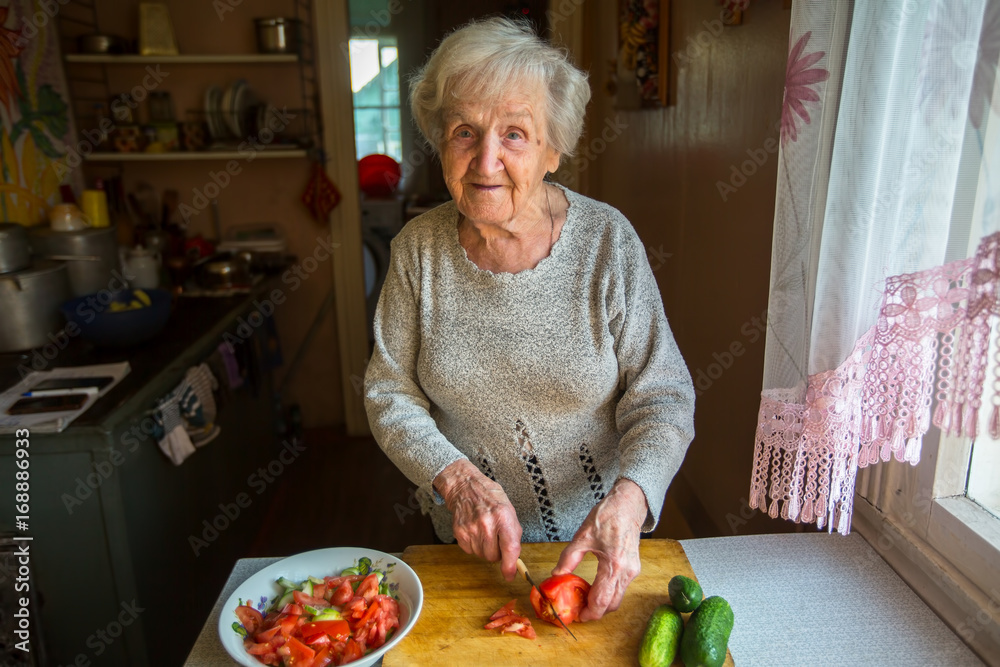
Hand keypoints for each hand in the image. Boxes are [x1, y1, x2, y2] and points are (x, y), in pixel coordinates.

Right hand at [434, 459, 522, 580]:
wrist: (466, 487)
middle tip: (496, 539)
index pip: (509, 548)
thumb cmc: (490, 498)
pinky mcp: (460, 533)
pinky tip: (475, 531)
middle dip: (497, 553)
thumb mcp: (509, 510)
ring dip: (485, 549)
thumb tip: (515, 557)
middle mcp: (487, 524)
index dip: (510, 566)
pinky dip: (474, 545)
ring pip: (482, 555)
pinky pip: (470, 551)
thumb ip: (513, 534)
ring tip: (485, 532)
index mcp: (503, 517)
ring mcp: (471, 529)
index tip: (510, 575)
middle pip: (494, 556)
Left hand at [553, 478, 646, 620]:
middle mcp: (627, 572)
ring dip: (602, 603)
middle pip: (611, 604)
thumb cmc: (607, 516)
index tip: (578, 615)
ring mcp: (633, 571)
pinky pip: (620, 588)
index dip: (589, 612)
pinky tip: (595, 587)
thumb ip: (569, 558)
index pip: (601, 600)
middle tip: (578, 609)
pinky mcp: (633, 568)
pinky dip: (608, 593)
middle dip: (595, 611)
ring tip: (584, 598)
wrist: (628, 505)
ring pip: (617, 598)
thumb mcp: (583, 536)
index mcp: (614, 565)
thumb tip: (556, 574)